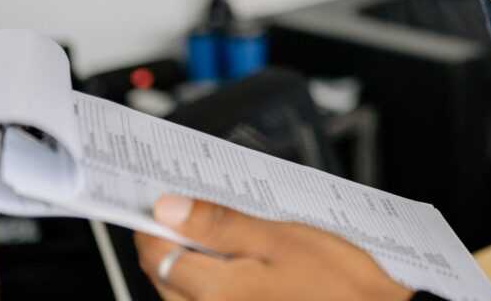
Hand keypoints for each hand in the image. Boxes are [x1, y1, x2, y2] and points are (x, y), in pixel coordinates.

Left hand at [135, 195, 412, 300]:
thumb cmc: (338, 283)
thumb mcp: (280, 236)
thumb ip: (220, 224)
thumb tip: (168, 207)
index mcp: (216, 292)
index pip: (156, 254)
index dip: (152, 222)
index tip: (159, 199)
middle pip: (165, 277)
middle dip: (172, 240)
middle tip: (192, 207)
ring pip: (184, 294)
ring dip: (192, 262)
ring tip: (225, 233)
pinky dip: (214, 281)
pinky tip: (241, 263)